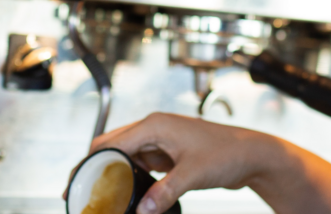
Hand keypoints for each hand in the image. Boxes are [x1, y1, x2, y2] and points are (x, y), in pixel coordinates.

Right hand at [85, 113, 275, 213]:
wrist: (253, 154)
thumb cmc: (228, 152)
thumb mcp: (192, 175)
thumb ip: (164, 193)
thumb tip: (141, 209)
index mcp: (155, 125)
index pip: (111, 142)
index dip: (91, 162)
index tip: (77, 180)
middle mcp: (154, 128)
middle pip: (113, 145)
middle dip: (97, 165)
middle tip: (82, 187)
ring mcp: (161, 140)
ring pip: (126, 155)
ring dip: (114, 171)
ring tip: (102, 192)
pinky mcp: (169, 153)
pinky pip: (141, 163)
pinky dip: (131, 175)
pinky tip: (128, 191)